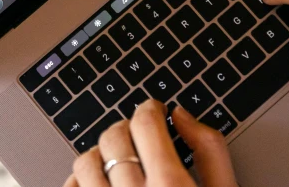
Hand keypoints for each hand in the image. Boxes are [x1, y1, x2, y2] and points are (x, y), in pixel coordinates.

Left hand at [64, 101, 236, 186]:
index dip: (149, 109)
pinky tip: (98, 185)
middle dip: (127, 128)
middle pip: (114, 136)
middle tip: (140, 136)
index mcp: (171, 185)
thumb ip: (211, 152)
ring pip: (85, 162)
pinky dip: (78, 181)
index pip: (145, 122)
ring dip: (100, 153)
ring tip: (118, 161)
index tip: (154, 112)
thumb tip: (183, 116)